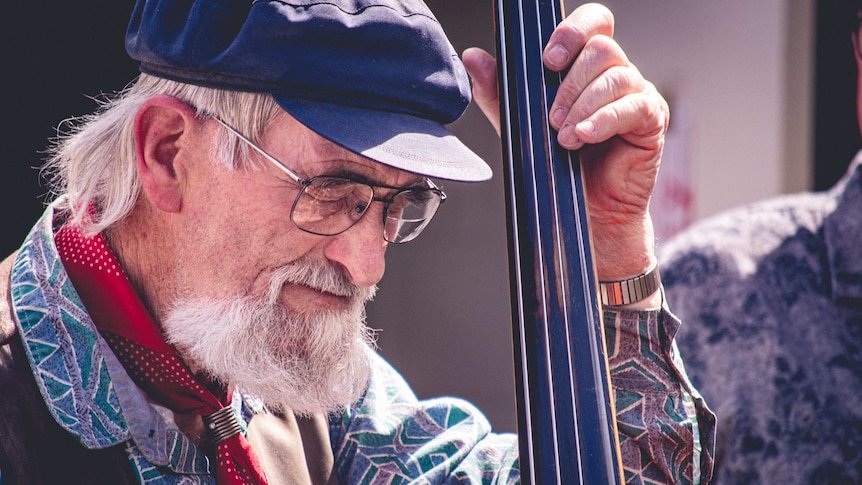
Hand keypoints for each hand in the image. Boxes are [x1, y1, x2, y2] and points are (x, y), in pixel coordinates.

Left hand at [463, 3, 666, 287]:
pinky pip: (634, 106)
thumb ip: (500, 92)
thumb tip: (472, 56)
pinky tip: (582, 138)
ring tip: (564, 138)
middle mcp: (616, 75)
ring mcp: (638, 95)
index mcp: (587, 68)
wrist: (587, 215)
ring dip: (582, 106)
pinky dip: (603, 120)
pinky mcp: (652, 120)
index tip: (547, 61)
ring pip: (617, 75)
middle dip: (569, 82)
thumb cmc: (560, 169)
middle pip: (603, 47)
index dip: (571, 32)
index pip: (592, 23)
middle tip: (551, 118)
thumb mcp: (521, 127)